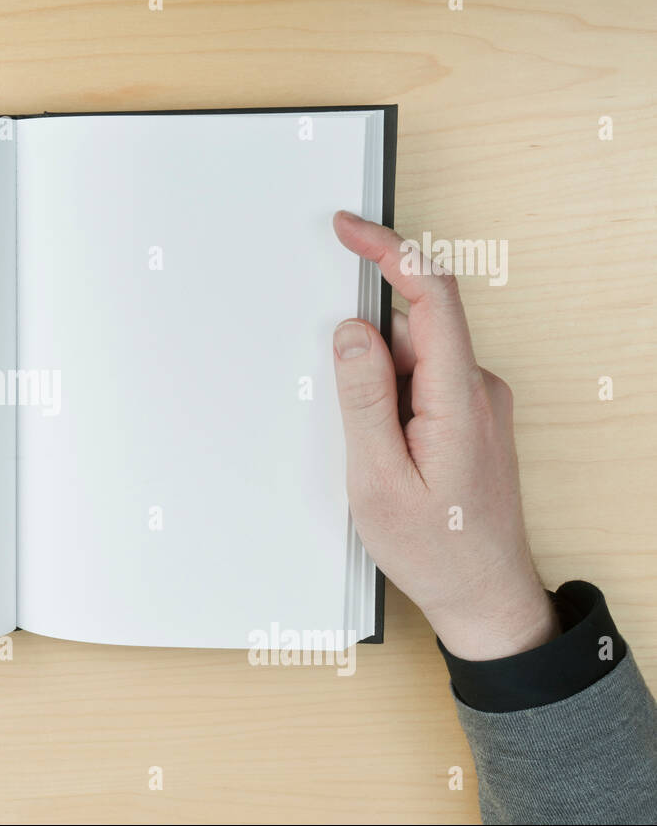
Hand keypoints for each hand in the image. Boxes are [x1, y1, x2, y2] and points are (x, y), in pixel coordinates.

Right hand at [330, 211, 556, 660]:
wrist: (486, 596)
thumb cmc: (437, 549)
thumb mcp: (379, 481)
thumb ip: (364, 401)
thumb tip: (350, 334)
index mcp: (459, 396)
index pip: (432, 294)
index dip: (389, 250)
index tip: (348, 229)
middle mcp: (478, 388)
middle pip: (415, 324)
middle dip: (363, 342)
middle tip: (339, 396)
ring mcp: (477, 403)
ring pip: (413, 357)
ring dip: (375, 383)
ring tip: (370, 456)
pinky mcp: (470, 417)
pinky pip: (421, 382)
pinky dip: (389, 398)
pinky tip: (380, 451)